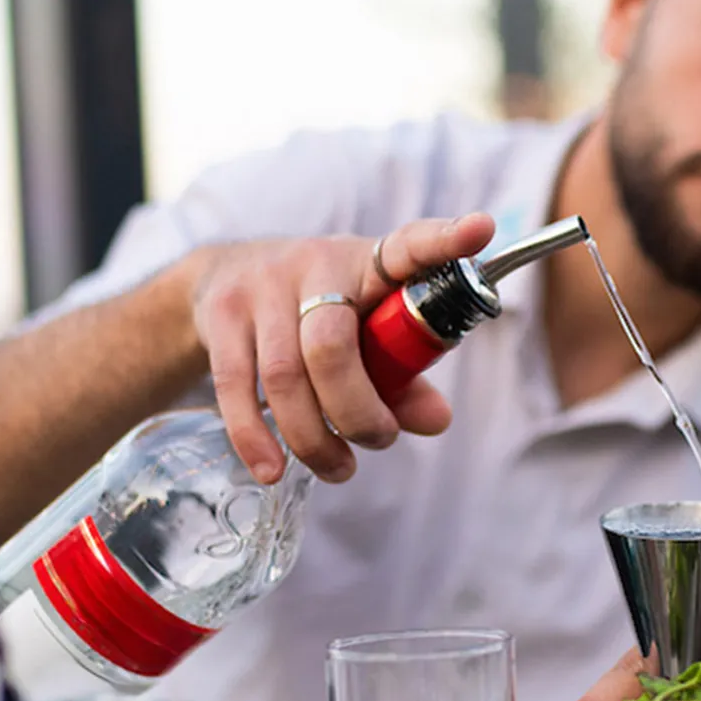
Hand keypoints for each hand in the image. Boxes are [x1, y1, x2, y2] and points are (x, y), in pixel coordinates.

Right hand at [190, 213, 496, 484]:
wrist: (221, 277)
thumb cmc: (317, 308)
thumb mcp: (366, 326)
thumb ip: (405, 373)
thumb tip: (438, 422)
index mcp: (368, 261)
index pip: (410, 245)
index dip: (443, 241)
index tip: (480, 230)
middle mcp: (314, 264)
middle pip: (333, 345)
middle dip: (358, 410)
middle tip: (380, 441)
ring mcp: (261, 288)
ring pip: (284, 375)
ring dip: (314, 436)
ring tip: (339, 468)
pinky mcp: (220, 316)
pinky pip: (235, 387)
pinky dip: (255, 437)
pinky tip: (272, 470)